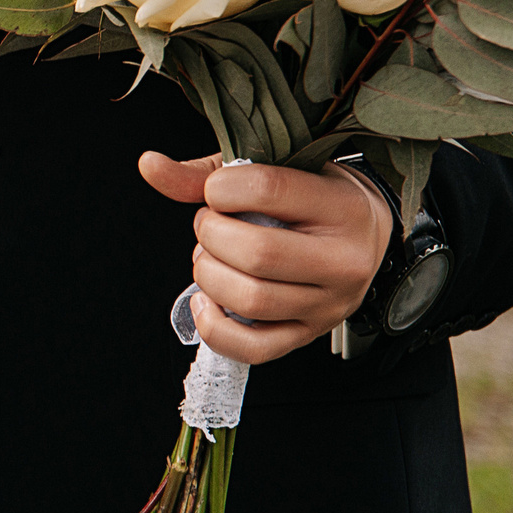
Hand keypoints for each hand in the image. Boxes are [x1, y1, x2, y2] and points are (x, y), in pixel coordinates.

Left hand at [141, 152, 394, 362]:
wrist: (364, 232)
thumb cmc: (310, 196)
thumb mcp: (270, 171)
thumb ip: (207, 173)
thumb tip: (148, 165)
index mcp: (341, 207)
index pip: (267, 190)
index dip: (220, 188)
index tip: (215, 190)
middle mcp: (344, 260)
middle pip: (255, 253)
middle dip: (211, 234)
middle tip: (210, 225)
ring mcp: (329, 304)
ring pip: (250, 300)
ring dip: (209, 275)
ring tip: (212, 257)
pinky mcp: (309, 334)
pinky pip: (253, 348)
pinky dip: (215, 328)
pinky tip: (206, 300)